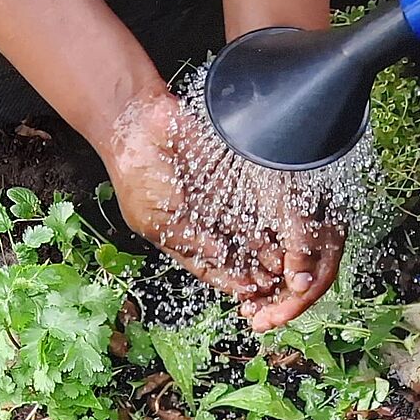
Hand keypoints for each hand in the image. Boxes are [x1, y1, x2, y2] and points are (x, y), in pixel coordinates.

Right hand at [102, 88, 344, 330]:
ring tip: (282, 263)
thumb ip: (188, 240)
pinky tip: (280, 231)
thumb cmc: (137, 176)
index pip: (209, 266)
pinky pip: (251, 199)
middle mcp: (201, 221)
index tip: (249, 292)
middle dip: (253, 268)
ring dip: (264, 248)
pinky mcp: (229, 176)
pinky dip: (265, 216)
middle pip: (233, 252)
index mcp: (179, 237)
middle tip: (274, 282)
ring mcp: (216, 200)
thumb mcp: (156, 219)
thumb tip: (218, 258)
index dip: (229, 280)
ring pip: (246, 230)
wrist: (139, 128)